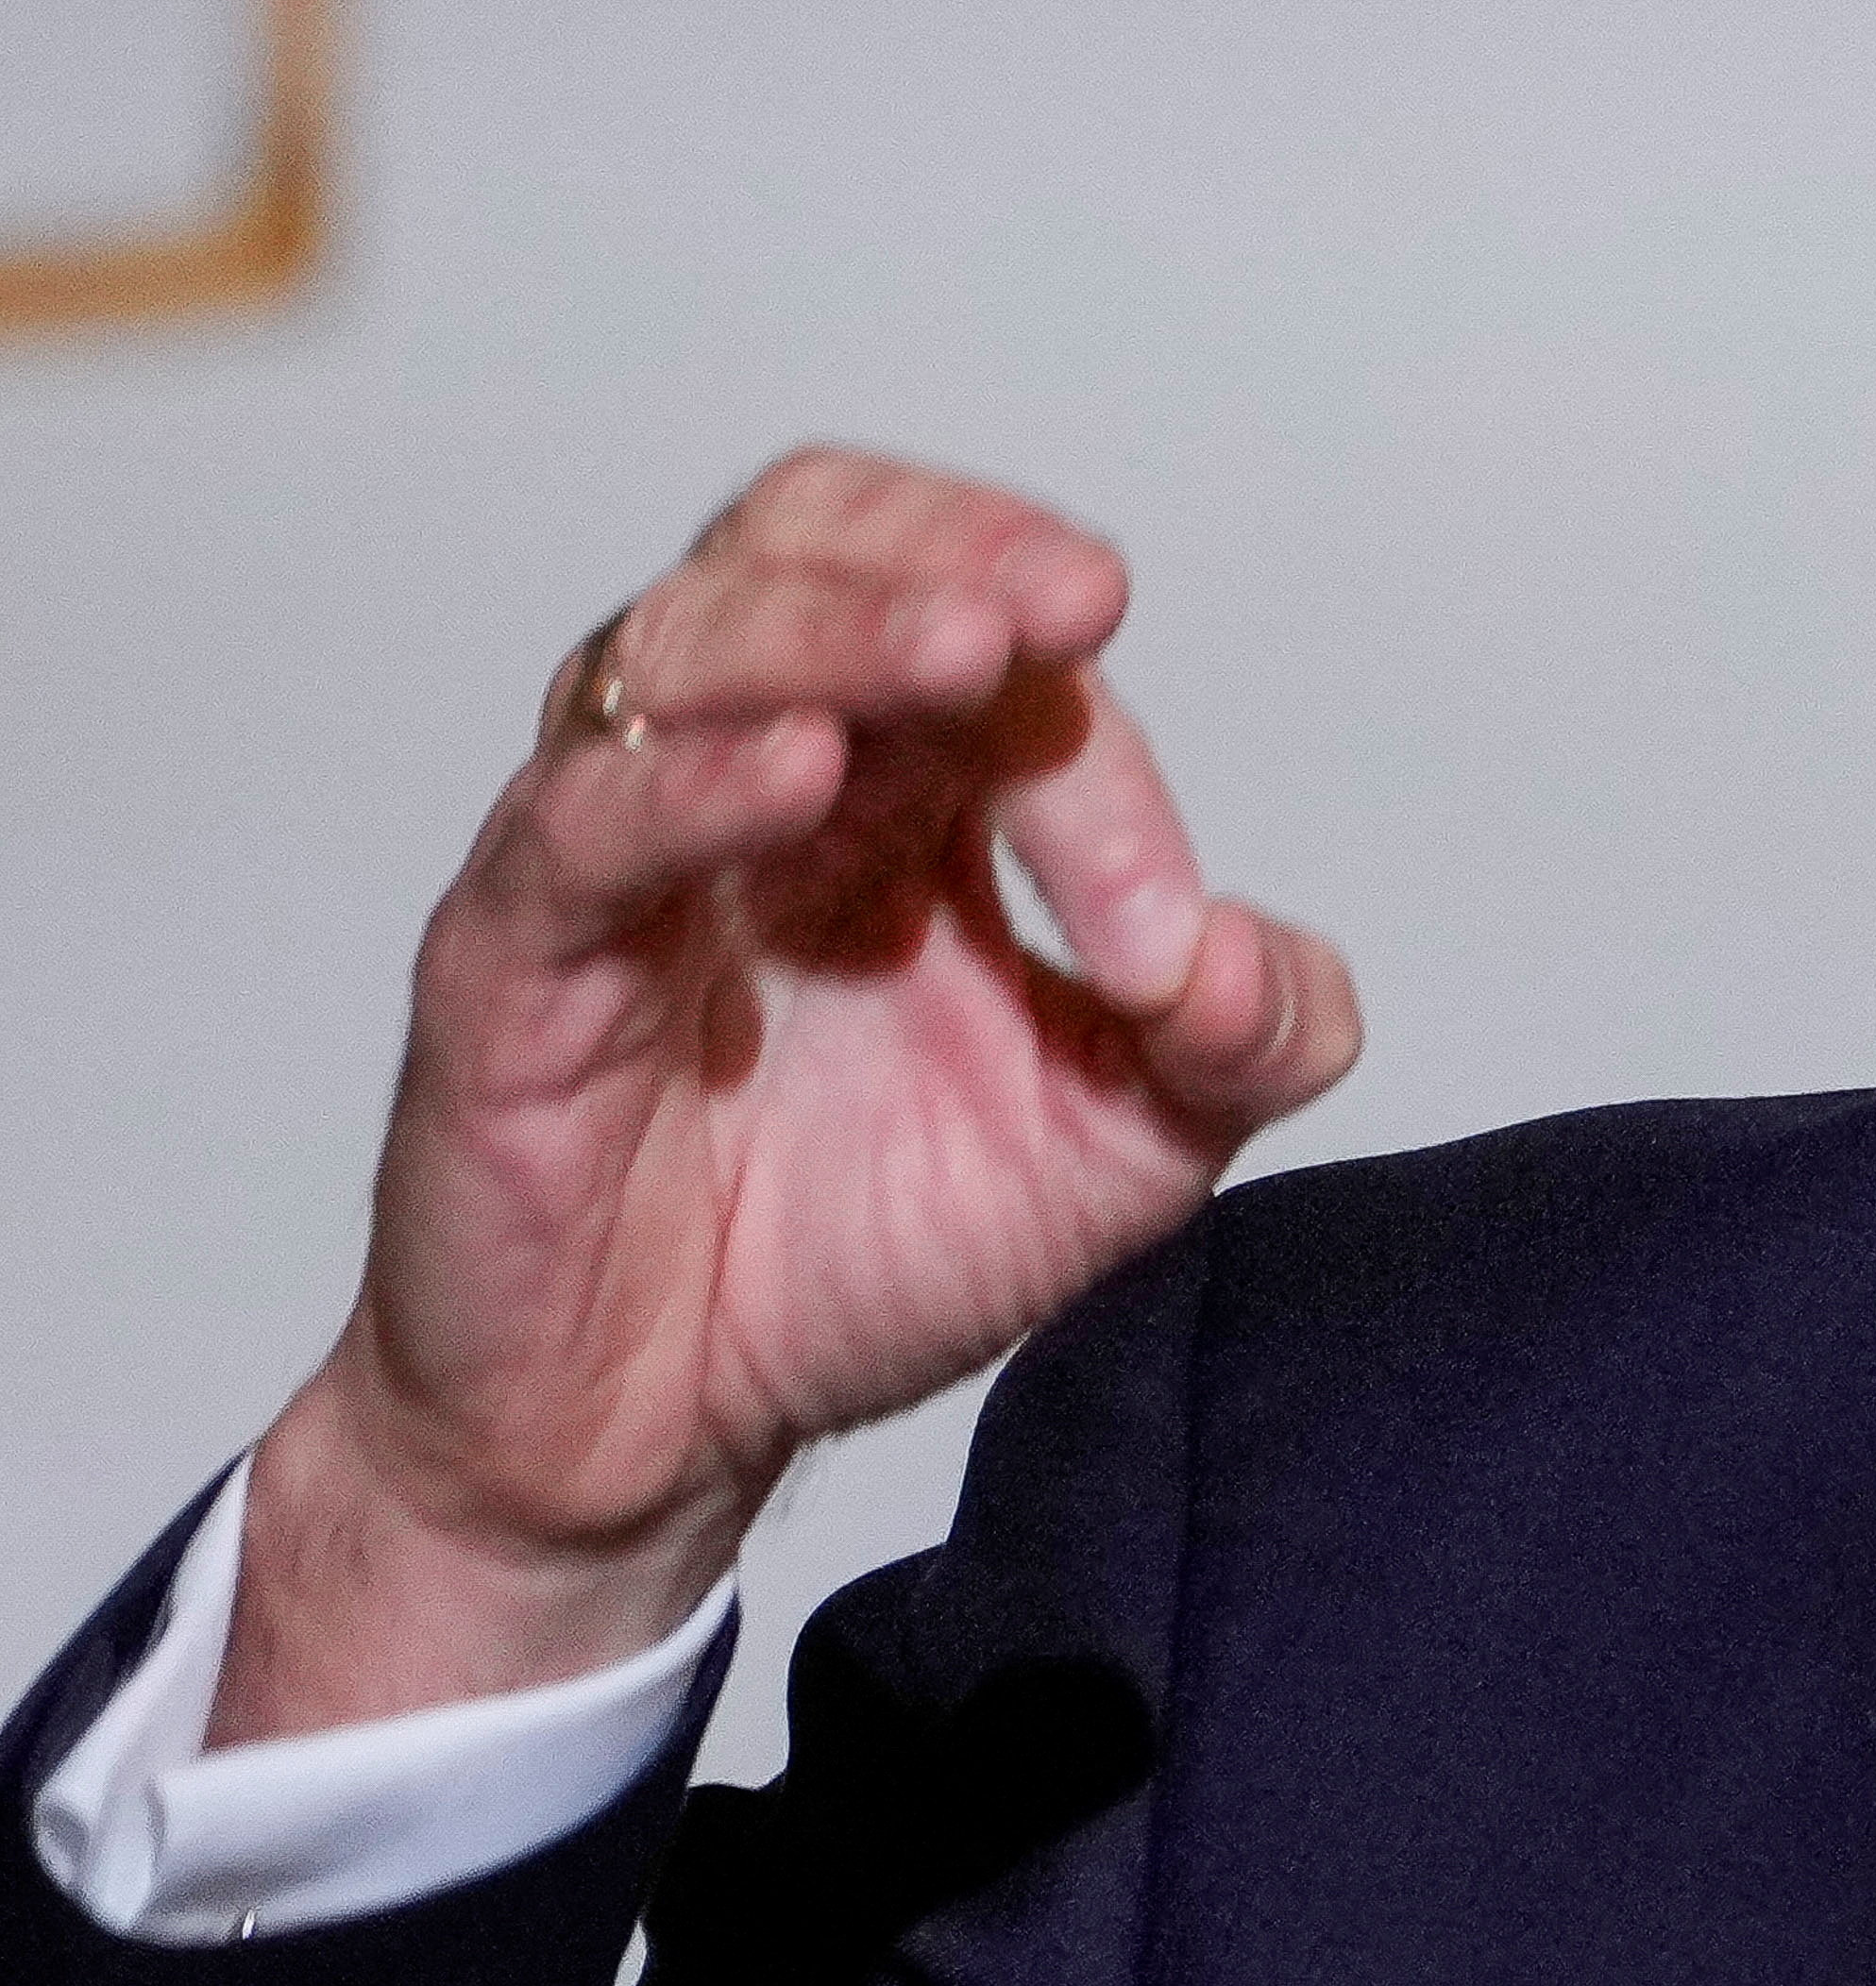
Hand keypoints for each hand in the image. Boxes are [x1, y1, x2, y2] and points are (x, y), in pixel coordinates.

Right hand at [210, 450, 1361, 1744]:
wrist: (667, 1439)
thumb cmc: (863, 1249)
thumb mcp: (1125, 1148)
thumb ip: (1243, 1042)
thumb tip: (1257, 963)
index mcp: (908, 785)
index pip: (998, 662)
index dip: (1097, 750)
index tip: (1167, 934)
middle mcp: (756, 774)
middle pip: (810, 546)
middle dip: (947, 549)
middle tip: (1067, 600)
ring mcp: (619, 852)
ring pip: (685, 642)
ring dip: (833, 628)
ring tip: (958, 651)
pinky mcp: (508, 962)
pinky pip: (573, 829)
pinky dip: (682, 786)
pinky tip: (791, 776)